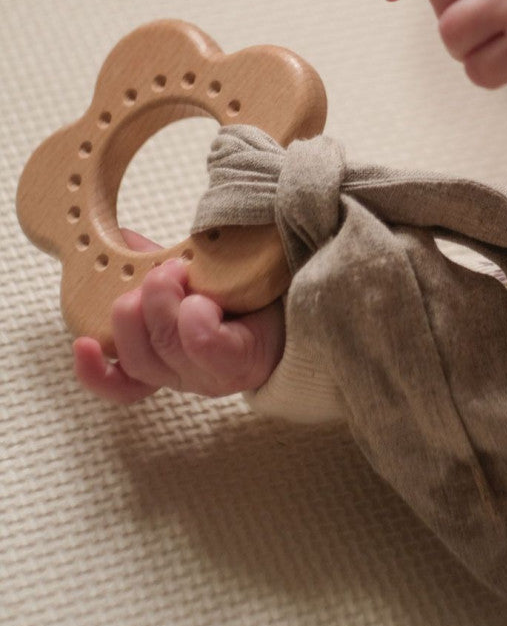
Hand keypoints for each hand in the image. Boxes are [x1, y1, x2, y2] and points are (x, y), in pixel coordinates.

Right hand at [73, 230, 284, 403]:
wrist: (304, 291)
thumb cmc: (247, 288)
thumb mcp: (194, 276)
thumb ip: (154, 265)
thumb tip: (122, 240)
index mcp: (170, 361)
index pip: (123, 385)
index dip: (95, 372)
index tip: (83, 343)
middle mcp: (190, 376)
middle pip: (139, 355)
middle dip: (138, 305)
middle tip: (165, 272)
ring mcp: (217, 376)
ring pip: (165, 345)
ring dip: (166, 300)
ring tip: (185, 272)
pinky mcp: (244, 363)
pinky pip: (203, 344)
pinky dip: (195, 315)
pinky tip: (202, 299)